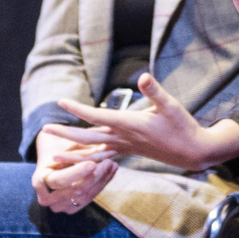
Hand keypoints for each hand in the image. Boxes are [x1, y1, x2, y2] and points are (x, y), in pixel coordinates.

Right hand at [31, 124, 117, 213]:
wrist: (52, 160)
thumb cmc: (57, 149)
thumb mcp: (63, 145)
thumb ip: (79, 148)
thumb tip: (100, 148)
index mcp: (39, 181)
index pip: (60, 180)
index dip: (77, 172)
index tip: (93, 163)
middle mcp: (46, 198)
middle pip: (75, 190)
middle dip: (95, 176)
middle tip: (109, 161)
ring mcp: (59, 206)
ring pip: (85, 196)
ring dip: (101, 180)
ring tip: (112, 164)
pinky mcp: (71, 209)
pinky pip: (89, 199)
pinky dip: (101, 185)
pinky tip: (111, 172)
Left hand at [54, 72, 238, 172]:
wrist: (193, 151)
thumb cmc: (182, 126)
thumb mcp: (171, 105)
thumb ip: (154, 91)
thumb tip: (143, 76)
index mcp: (129, 124)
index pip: (97, 116)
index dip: (78, 109)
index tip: (61, 102)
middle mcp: (124, 138)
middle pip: (88, 138)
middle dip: (66, 134)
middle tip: (45, 130)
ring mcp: (126, 147)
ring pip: (93, 152)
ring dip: (73, 153)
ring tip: (54, 154)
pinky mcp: (129, 151)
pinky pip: (104, 157)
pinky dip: (90, 159)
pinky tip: (80, 160)